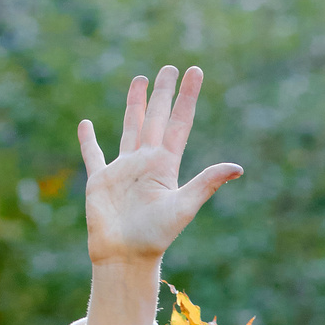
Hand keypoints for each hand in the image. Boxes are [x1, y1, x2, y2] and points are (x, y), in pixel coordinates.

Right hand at [77, 64, 242, 324]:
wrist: (126, 256)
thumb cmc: (156, 236)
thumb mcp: (184, 206)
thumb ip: (207, 183)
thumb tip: (238, 167)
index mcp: (166, 165)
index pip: (179, 123)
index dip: (187, 97)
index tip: (195, 72)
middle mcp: (146, 162)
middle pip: (156, 118)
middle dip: (162, 93)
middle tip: (169, 67)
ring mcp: (123, 169)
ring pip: (130, 127)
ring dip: (134, 105)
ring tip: (139, 80)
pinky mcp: (100, 180)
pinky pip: (93, 155)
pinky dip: (88, 140)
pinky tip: (85, 124)